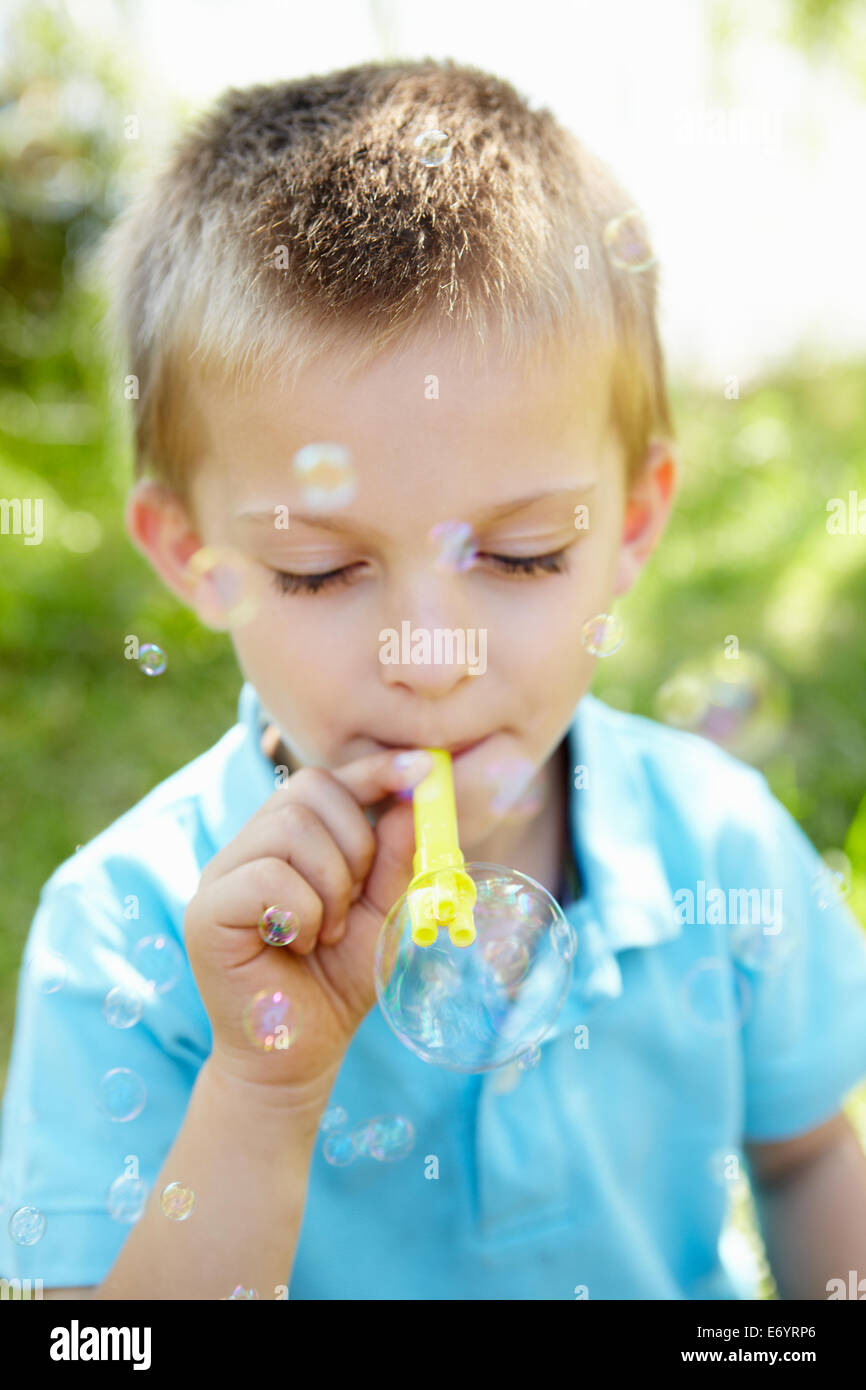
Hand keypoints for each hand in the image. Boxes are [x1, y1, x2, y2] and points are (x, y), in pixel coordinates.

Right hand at [184, 749, 431, 1093]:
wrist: (299, 1055)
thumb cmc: (339, 981)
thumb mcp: (384, 911)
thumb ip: (396, 855)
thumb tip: (414, 794)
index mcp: (287, 841)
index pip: (327, 780)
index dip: (375, 769)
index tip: (422, 768)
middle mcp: (248, 847)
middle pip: (308, 792)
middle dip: (355, 845)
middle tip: (353, 905)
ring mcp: (220, 875)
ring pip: (289, 829)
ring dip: (330, 885)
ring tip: (325, 932)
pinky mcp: (205, 912)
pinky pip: (268, 876)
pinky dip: (302, 912)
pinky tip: (299, 945)